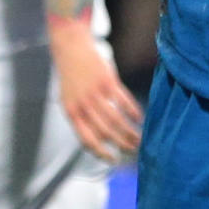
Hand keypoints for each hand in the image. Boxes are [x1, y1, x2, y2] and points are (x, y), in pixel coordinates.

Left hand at [50, 23, 142, 165]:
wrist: (71, 48)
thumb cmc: (71, 76)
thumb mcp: (68, 99)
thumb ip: (80, 118)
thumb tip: (95, 141)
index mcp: (71, 112)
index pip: (87, 140)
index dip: (101, 153)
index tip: (113, 159)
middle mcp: (83, 105)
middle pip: (105, 132)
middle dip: (121, 144)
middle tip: (132, 150)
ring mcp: (95, 93)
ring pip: (116, 119)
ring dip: (130, 132)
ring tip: (139, 138)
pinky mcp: (107, 81)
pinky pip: (123, 101)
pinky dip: (133, 111)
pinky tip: (140, 118)